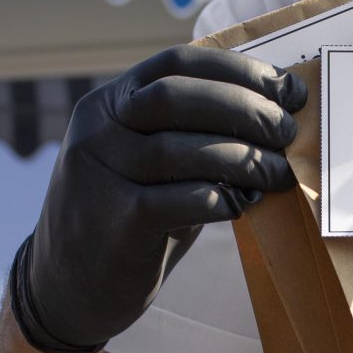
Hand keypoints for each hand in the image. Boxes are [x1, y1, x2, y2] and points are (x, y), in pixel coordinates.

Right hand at [10, 47, 305, 352]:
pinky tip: (242, 205)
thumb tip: (272, 116)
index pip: (176, 64)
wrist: (66, 289)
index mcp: (108, 103)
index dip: (237, 70)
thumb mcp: (146, 166)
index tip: (285, 88)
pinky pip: (182, 200)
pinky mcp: (115, 221)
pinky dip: (222, 199)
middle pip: (177, 97)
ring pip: (182, 149)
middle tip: (286, 131)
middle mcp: (96, 130)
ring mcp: (99, 173)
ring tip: (278, 173)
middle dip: (245, 108)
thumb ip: (188, 136)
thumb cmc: (127, 220)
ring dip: (244, 157)